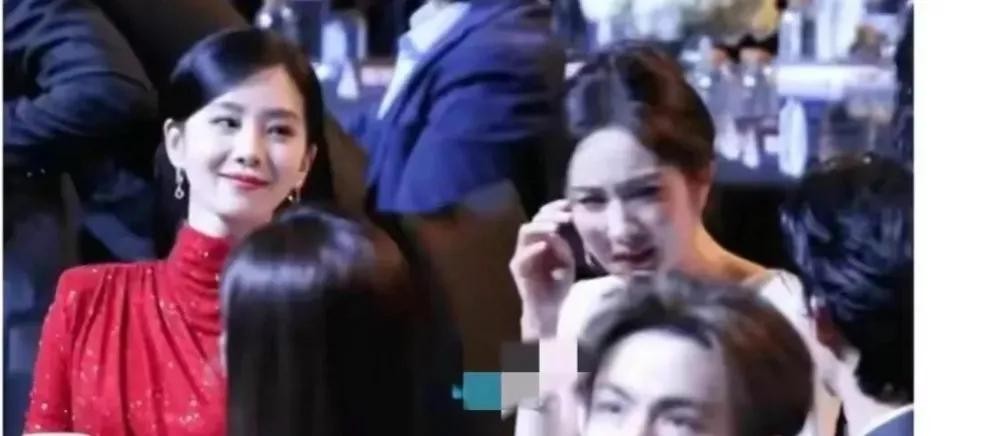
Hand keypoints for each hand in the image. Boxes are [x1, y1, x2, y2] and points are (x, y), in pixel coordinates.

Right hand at [509, 200, 575, 338]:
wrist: (550, 311)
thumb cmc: (559, 285)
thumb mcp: (566, 259)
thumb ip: (562, 244)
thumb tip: (558, 229)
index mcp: (540, 239)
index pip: (543, 216)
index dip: (554, 207)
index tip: (569, 205)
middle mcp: (528, 244)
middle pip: (534, 220)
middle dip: (550, 215)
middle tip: (567, 216)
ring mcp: (521, 256)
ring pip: (526, 232)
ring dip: (541, 227)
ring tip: (556, 227)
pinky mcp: (518, 270)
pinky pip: (522, 256)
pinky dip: (533, 250)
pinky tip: (544, 245)